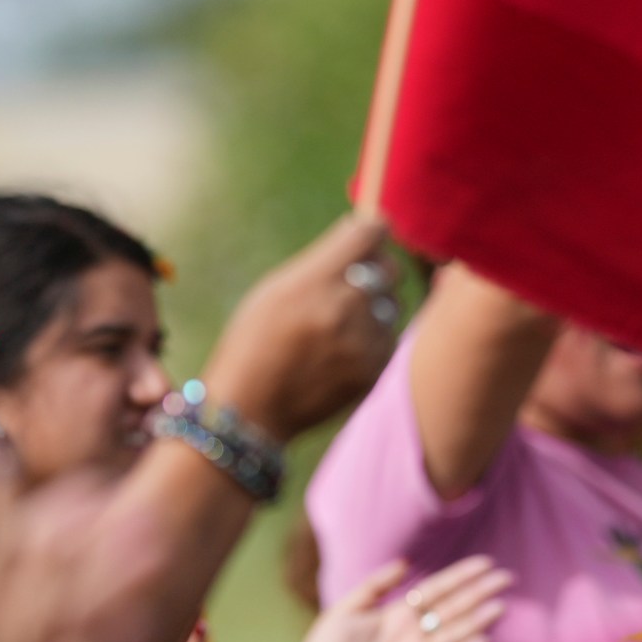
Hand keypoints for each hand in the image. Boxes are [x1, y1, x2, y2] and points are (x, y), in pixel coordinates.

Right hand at [202, 214, 399, 442]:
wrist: (250, 410)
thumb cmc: (254, 343)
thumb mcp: (274, 291)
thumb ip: (321, 263)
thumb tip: (366, 233)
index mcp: (315, 281)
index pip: (370, 233)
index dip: (371, 231)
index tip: (366, 238)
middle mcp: (345, 307)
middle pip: (389, 268)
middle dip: (375, 269)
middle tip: (353, 283)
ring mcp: (363, 341)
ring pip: (391, 305)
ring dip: (373, 309)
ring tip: (336, 328)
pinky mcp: (375, 370)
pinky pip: (389, 338)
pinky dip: (372, 341)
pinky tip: (340, 354)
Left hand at [293, 556, 511, 641]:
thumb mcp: (346, 608)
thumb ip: (375, 585)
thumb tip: (405, 562)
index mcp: (399, 613)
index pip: (438, 589)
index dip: (461, 576)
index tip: (486, 563)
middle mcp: (414, 632)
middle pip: (454, 608)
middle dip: (480, 593)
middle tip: (506, 578)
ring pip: (455, 633)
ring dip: (478, 621)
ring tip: (499, 606)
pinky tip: (484, 641)